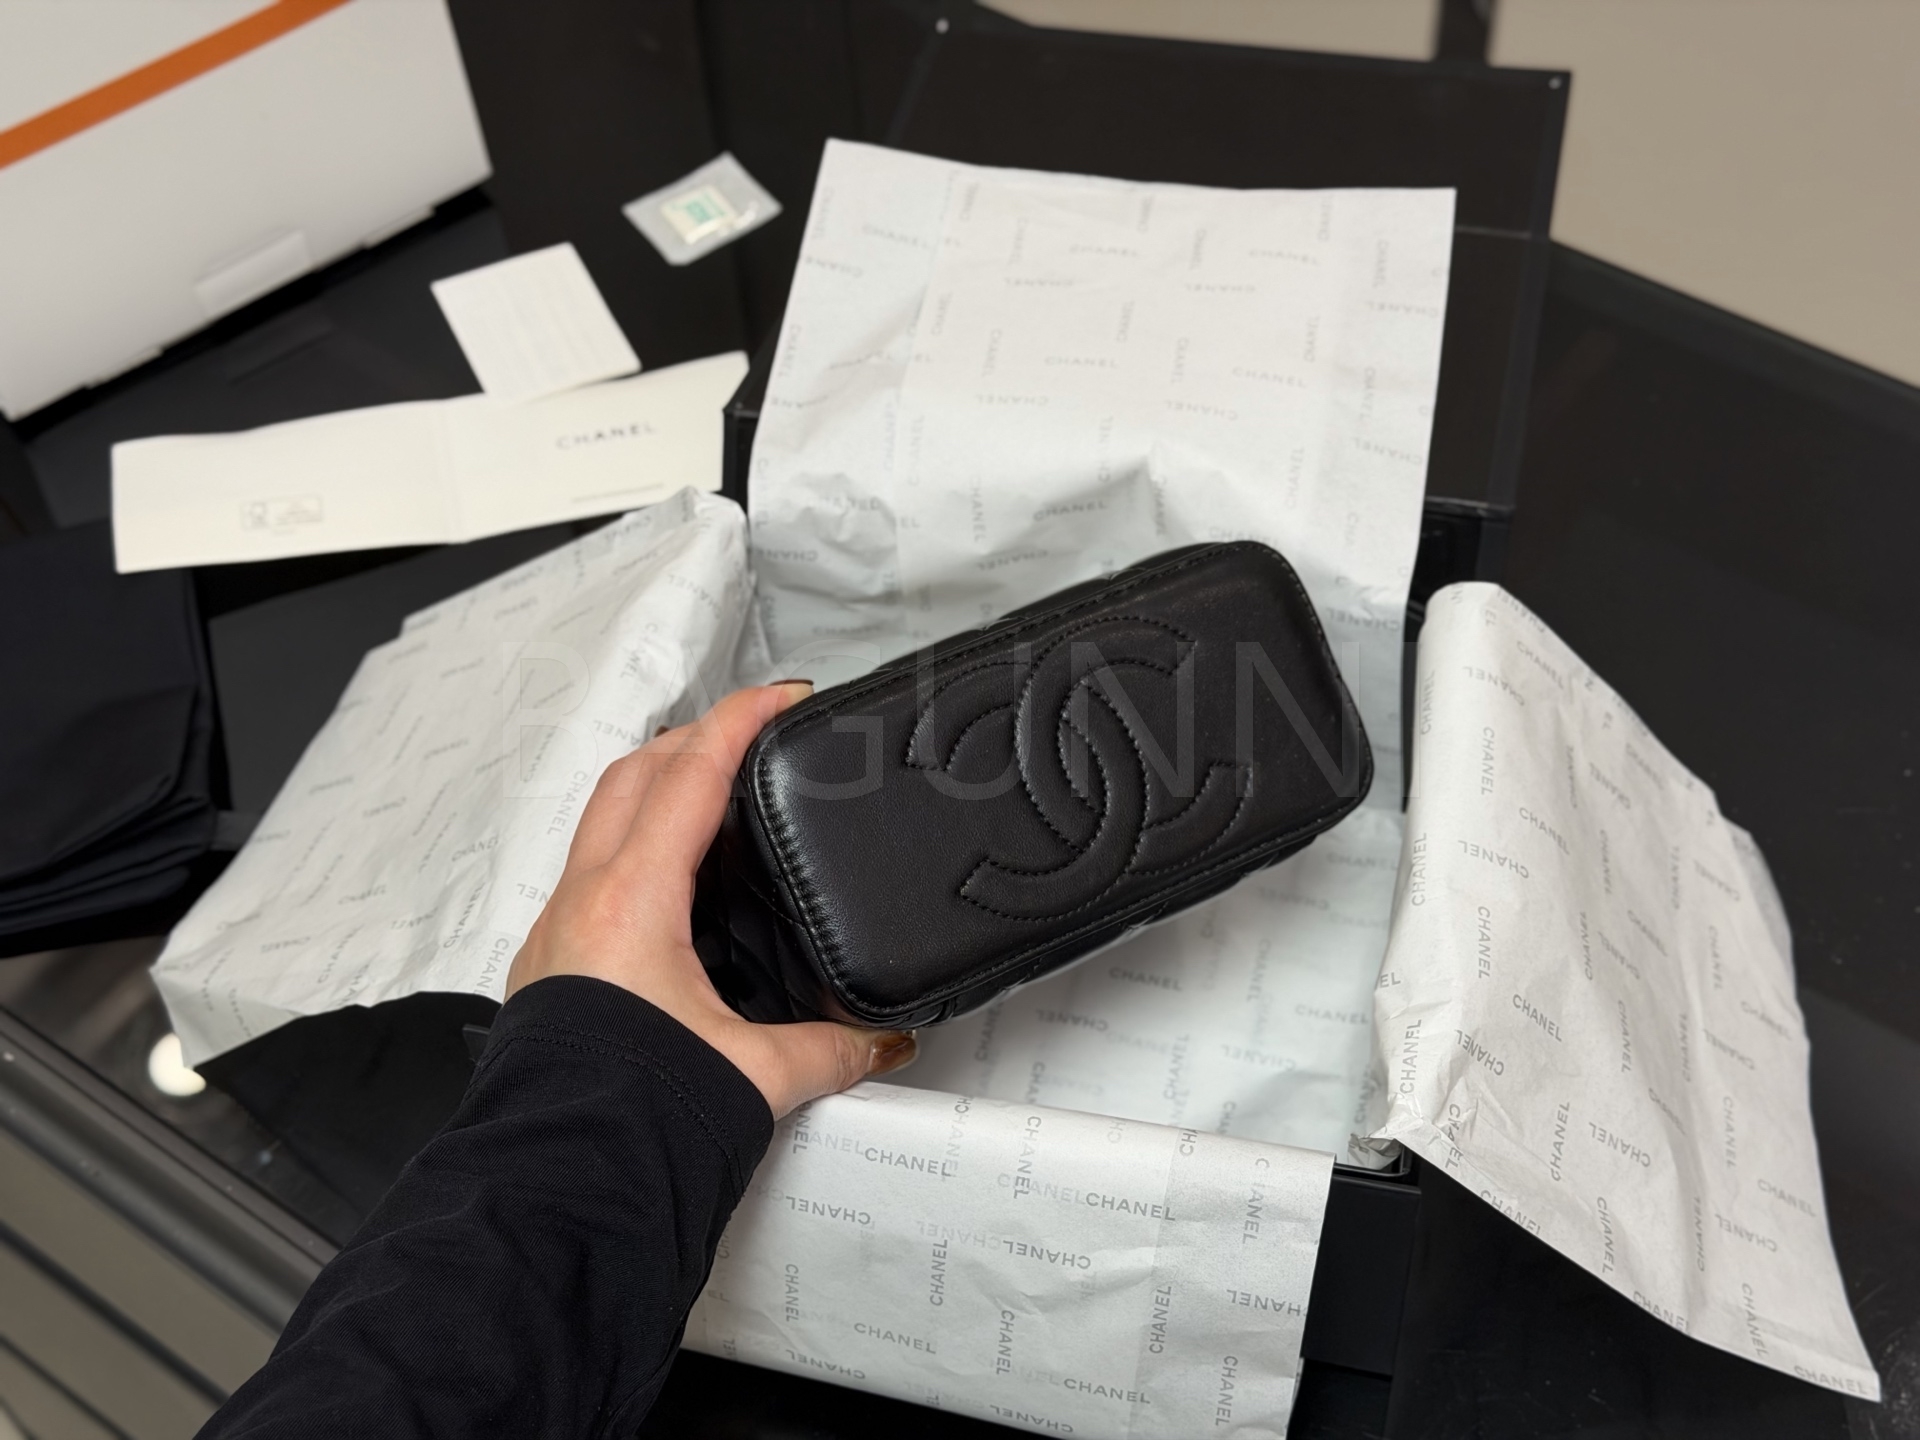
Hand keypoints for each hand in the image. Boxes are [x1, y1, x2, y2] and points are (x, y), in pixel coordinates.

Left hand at [506, 683, 915, 1116]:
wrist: (554, 1189)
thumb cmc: (625, 1123)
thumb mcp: (754, 1074)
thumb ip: (832, 1050)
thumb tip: (881, 1040)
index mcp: (631, 904)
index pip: (689, 776)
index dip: (741, 722)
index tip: (783, 697)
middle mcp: (582, 905)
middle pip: (633, 775)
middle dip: (694, 738)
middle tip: (752, 735)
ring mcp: (558, 933)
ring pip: (601, 821)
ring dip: (656, 790)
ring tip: (716, 797)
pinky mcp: (551, 967)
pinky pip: (590, 874)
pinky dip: (633, 849)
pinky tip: (674, 887)